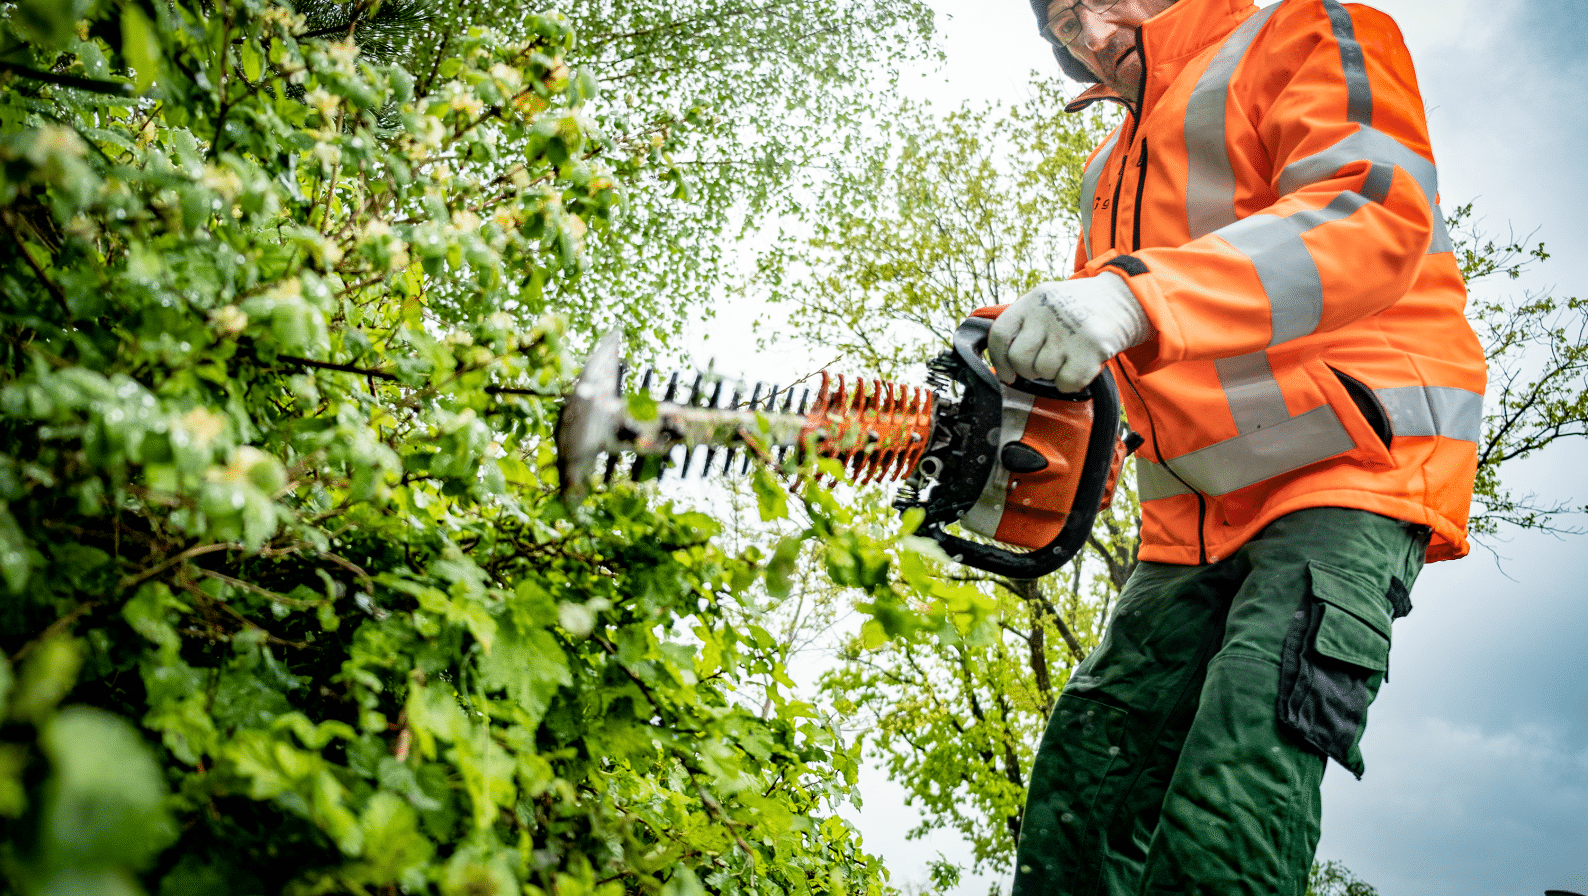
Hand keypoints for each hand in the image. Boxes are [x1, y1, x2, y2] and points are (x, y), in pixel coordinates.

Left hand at [987, 272, 1152, 391]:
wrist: (1127, 298)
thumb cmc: (1083, 306)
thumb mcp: (1048, 302)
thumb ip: (1025, 324)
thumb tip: (1002, 362)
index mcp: (1033, 300)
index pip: (999, 335)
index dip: (998, 360)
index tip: (1007, 372)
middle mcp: (1048, 313)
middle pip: (1019, 359)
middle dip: (1029, 369)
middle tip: (1046, 361)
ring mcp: (1069, 330)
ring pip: (1043, 373)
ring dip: (1055, 373)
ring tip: (1069, 355)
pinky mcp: (1091, 348)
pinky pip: (1066, 383)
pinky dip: (1072, 382)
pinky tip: (1081, 364)